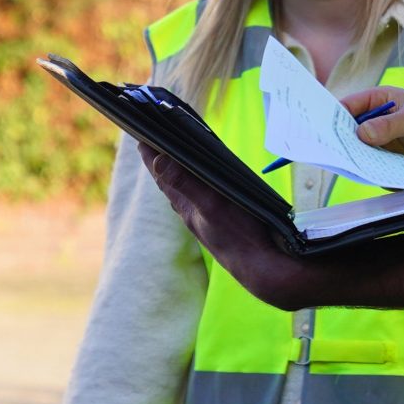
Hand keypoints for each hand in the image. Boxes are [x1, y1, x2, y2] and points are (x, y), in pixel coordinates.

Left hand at [141, 144, 314, 309]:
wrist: (264, 269)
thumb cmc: (241, 236)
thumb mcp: (212, 204)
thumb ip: (186, 183)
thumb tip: (158, 161)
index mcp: (186, 206)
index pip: (161, 175)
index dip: (150, 154)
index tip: (139, 134)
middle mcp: (192, 212)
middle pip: (171, 181)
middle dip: (161, 160)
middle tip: (153, 139)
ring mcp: (206, 218)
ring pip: (186, 190)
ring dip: (179, 171)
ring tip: (173, 155)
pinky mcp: (222, 222)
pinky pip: (203, 196)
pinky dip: (198, 183)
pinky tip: (204, 181)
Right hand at [341, 87, 403, 172]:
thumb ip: (391, 125)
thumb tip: (361, 134)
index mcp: (381, 101)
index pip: (349, 108)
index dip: (333, 119)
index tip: (322, 132)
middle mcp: (380, 124)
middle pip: (351, 135)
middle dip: (342, 145)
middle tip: (333, 156)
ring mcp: (389, 146)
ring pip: (364, 157)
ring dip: (360, 164)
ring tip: (354, 170)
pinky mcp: (399, 166)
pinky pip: (381, 174)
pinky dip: (379, 178)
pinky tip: (380, 180)